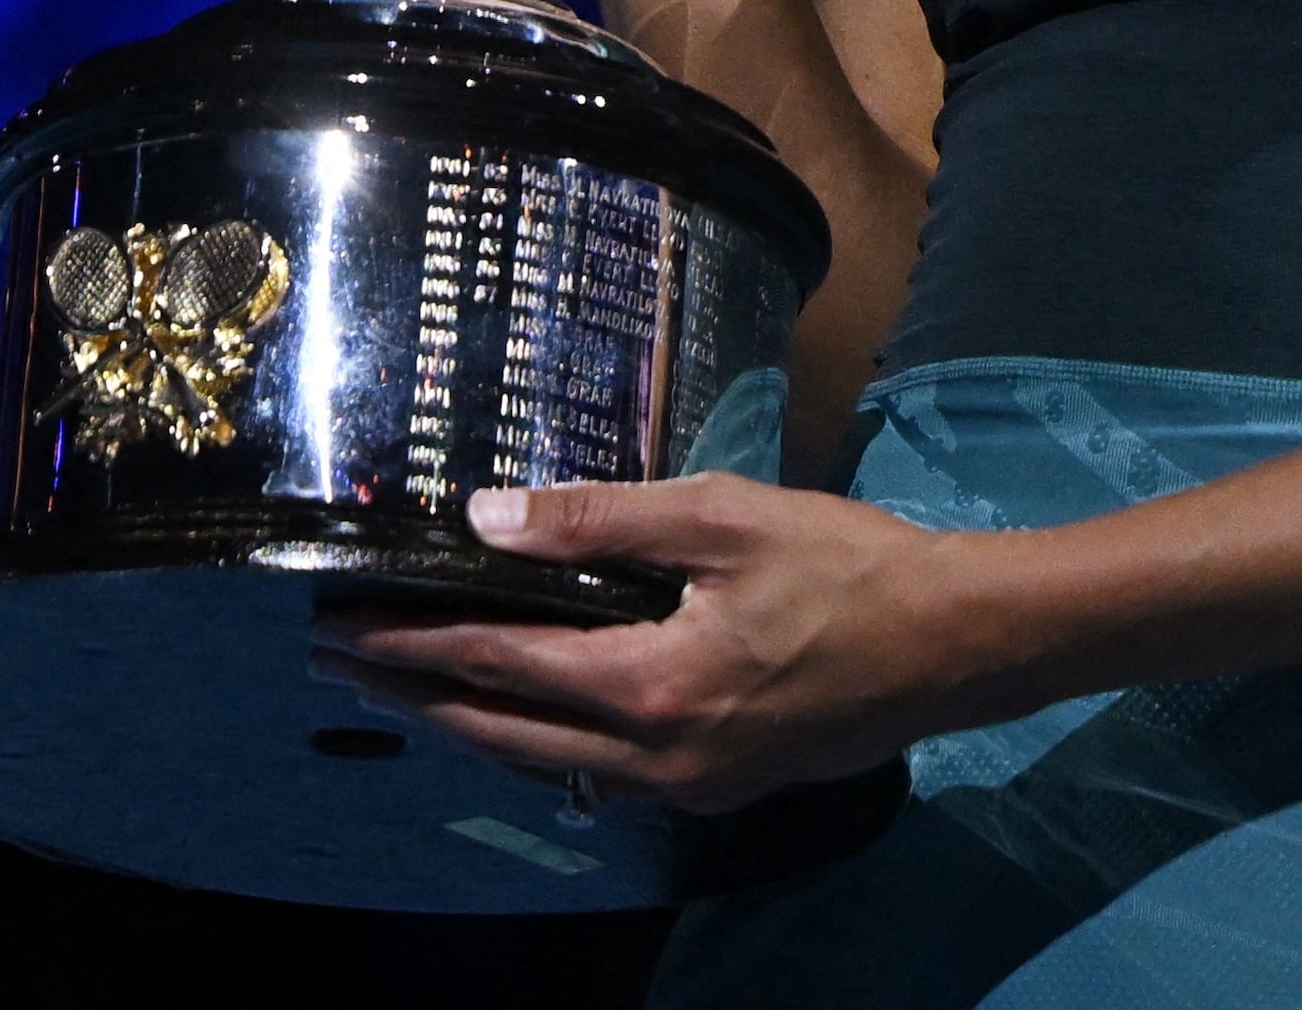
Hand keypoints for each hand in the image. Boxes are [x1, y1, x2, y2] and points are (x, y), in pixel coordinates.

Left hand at [314, 477, 988, 813]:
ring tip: (417, 688)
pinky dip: (546, 745)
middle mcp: (657, 756)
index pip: (500, 666)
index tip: (344, 628)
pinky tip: (530, 717)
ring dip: (475, 727)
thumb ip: (599, 517)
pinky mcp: (721, 786)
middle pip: (504, 734)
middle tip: (344, 663)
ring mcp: (691, 785)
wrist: (958, 645)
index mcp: (652, 685)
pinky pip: (603, 775)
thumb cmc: (850, 565)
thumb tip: (488, 518)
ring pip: (550, 765)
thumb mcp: (724, 516)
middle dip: (418, 696)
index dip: (413, 645)